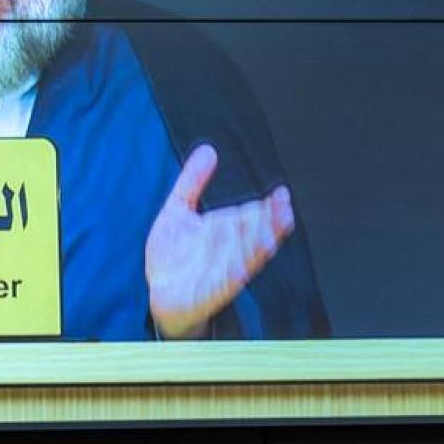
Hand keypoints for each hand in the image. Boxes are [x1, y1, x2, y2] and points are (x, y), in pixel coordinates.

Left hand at [145, 144, 294, 339]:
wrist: (159, 293)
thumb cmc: (173, 254)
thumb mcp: (177, 210)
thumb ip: (192, 181)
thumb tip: (209, 150)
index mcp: (226, 228)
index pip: (252, 214)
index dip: (268, 207)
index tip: (281, 195)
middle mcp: (229, 248)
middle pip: (255, 234)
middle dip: (271, 224)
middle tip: (284, 210)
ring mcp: (223, 270)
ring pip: (246, 257)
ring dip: (259, 248)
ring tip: (272, 236)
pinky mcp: (211, 291)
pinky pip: (226, 282)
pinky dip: (234, 275)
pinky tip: (242, 269)